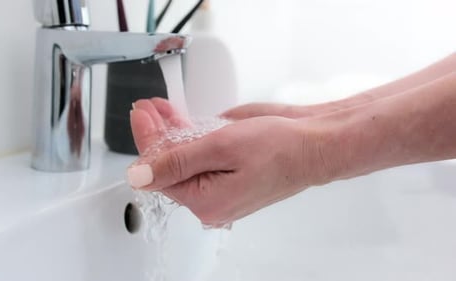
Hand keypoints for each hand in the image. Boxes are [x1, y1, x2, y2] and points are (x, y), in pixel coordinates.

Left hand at [128, 98, 328, 225]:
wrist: (315, 143)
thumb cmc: (281, 148)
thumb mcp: (221, 148)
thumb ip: (177, 160)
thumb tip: (140, 176)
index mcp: (206, 202)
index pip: (160, 173)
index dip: (146, 141)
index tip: (140, 114)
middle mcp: (210, 199)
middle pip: (169, 167)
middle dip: (156, 135)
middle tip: (145, 108)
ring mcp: (220, 186)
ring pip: (183, 159)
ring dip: (169, 133)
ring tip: (158, 109)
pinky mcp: (229, 172)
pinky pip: (200, 156)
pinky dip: (188, 137)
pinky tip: (179, 120)